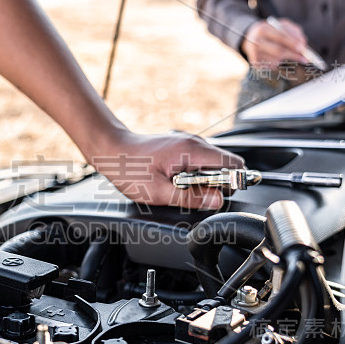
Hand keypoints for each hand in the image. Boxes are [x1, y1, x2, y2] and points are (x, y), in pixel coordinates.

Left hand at [90, 131, 244, 209]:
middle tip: (193, 195)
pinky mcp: (181, 147)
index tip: (220, 195)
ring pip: (211, 165)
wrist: (111, 150)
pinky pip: (198, 162)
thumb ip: (191, 198)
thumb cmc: (129, 168)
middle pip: (224, 165)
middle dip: (216, 184)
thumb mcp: (159, 192)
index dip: (233, 182)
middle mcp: (194, 142)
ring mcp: (188, 143)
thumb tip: (216, 201)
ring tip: (179, 187)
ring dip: (203, 180)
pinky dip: (193, 174)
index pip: (233, 163)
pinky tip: (175, 181)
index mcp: (192, 150)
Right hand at [241, 18, 308, 68]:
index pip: (280, 37)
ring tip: (291, 55)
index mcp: (262, 29)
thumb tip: (303, 43)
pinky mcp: (255, 62)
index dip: (293, 43)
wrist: (251, 37)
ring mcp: (254, 53)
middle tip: (305, 59)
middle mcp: (256, 41)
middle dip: (293, 55)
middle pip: (278, 51)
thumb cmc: (271, 31)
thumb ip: (293, 31)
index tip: (303, 48)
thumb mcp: (280, 25)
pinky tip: (276, 57)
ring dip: (287, 59)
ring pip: (277, 60)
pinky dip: (278, 62)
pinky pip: (272, 65)